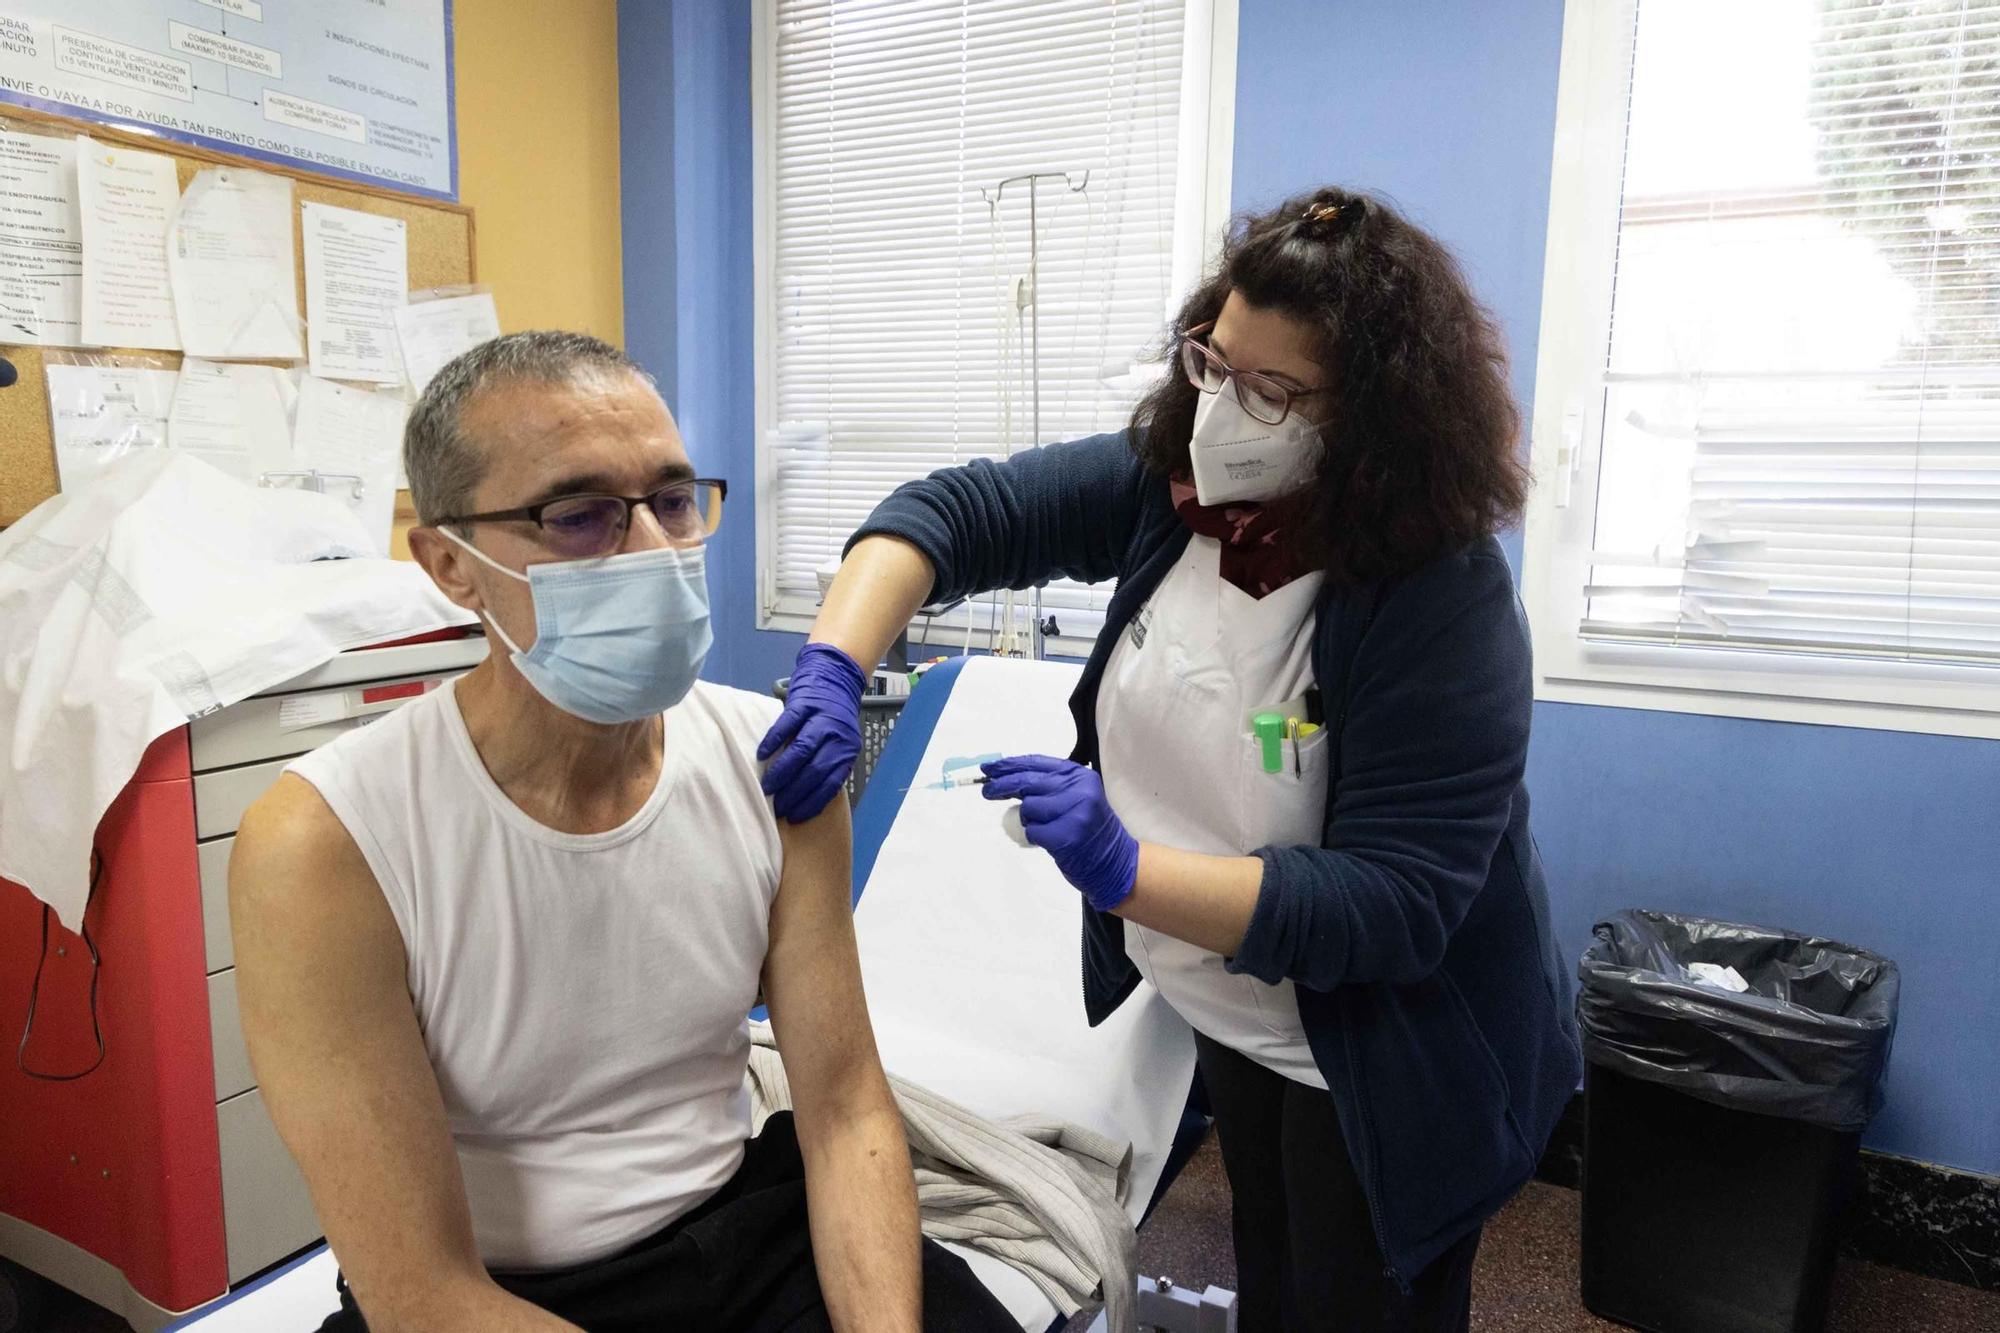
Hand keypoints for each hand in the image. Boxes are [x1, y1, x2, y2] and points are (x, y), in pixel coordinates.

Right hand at [759, 643, 866, 821]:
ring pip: (801, 751)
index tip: (794, 816)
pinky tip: (762, 755)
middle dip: (794, 793)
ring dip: (782, 773)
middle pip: (815, 771)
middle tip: (777, 807)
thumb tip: (809, 800)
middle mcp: (837, 736)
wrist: (834, 679)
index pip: (830, 784)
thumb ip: (829, 766)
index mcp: (847, 751)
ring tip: (767, 788)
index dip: (811, 802)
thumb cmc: (832, 720)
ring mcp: (820, 719)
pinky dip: (773, 741)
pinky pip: (787, 725)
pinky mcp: (804, 704)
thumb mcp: (839, 745)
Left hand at [980, 755, 1138, 911]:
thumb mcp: (1075, 797)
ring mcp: (1074, 812)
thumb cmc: (1089, 830)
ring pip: (1028, 807)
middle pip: (1027, 782)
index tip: (990, 768)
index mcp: (1080, 776)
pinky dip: (1034, 837)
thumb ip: (1049, 785)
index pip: (1037, 763)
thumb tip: (1007, 778)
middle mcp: (1079, 789)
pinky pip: (1032, 831)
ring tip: (1045, 827)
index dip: (1010, 765)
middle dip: (1002, 786)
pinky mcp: (1066, 835)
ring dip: (1028, 819)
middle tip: (987, 791)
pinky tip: (1049, 840)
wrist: (1114, 861)